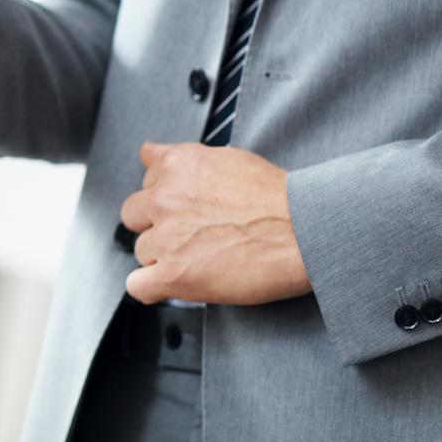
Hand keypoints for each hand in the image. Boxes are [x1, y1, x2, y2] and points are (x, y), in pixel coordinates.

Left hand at [119, 142, 310, 305]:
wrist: (307, 231)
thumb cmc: (280, 198)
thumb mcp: (227, 158)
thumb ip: (183, 158)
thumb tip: (150, 153)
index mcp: (176, 165)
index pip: (146, 178)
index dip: (165, 194)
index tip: (180, 206)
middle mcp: (164, 198)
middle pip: (133, 215)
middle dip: (157, 224)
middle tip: (189, 234)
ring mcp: (166, 238)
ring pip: (142, 251)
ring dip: (164, 256)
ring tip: (200, 258)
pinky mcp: (174, 274)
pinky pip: (137, 286)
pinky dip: (152, 288)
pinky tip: (172, 284)